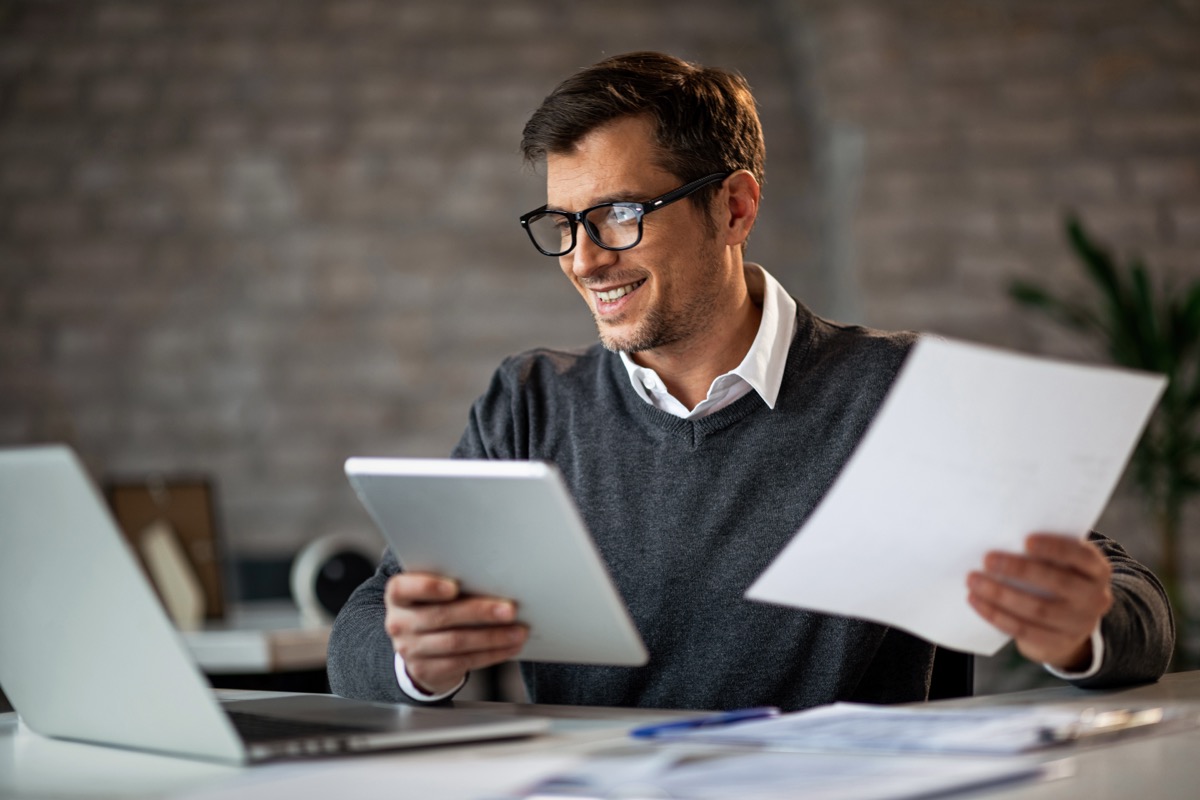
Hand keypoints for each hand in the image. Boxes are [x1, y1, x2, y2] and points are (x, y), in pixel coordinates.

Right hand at [384, 572, 528, 695]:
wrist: (419, 649)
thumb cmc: (434, 608)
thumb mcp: (433, 593)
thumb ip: (453, 584)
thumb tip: (496, 581)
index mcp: (398, 595)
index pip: (404, 588)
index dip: (428, 587)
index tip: (454, 587)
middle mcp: (399, 622)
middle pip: (441, 616)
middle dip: (479, 612)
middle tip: (509, 610)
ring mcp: (410, 649)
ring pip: (456, 642)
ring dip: (493, 637)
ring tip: (518, 631)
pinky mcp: (426, 670)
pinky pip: (463, 662)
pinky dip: (491, 654)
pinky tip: (509, 646)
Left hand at [967, 533, 1112, 671]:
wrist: (1068, 626)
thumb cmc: (1057, 580)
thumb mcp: (1061, 565)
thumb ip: (1044, 553)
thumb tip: (1004, 536)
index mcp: (1097, 571)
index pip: (1082, 556)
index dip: (1055, 548)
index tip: (1026, 540)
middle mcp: (1095, 598)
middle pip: (1058, 583)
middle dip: (1020, 570)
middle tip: (988, 559)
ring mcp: (1079, 625)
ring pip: (1037, 609)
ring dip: (1000, 594)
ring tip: (974, 580)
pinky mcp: (1057, 643)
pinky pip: (1023, 630)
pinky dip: (996, 615)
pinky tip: (976, 601)